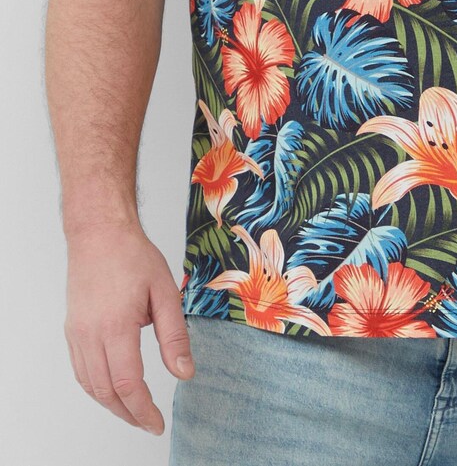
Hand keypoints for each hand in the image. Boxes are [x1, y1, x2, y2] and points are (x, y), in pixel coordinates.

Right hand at [64, 223, 194, 435]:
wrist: (99, 233)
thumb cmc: (133, 256)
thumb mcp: (165, 292)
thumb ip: (175, 336)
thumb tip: (184, 373)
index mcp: (116, 326)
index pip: (128, 384)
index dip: (143, 410)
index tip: (157, 424)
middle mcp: (91, 335)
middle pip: (106, 392)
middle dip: (129, 414)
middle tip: (149, 423)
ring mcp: (77, 334)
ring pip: (90, 385)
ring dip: (111, 404)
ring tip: (135, 411)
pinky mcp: (72, 330)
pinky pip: (81, 370)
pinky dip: (96, 388)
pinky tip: (112, 389)